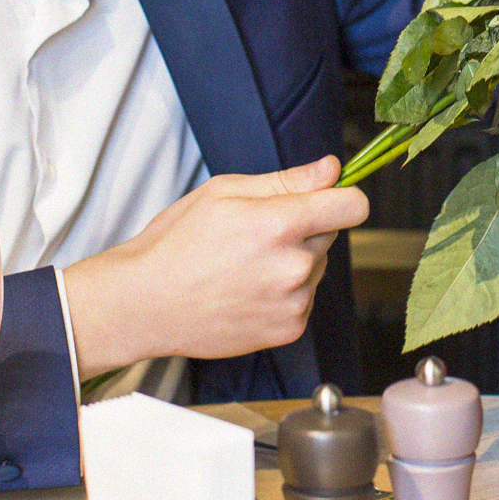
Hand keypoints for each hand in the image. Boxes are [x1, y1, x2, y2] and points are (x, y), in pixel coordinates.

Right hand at [61, 156, 366, 373]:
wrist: (145, 304)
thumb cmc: (175, 244)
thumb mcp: (224, 192)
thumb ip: (287, 181)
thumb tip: (331, 170)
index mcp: (279, 224)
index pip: (353, 206)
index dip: (342, 197)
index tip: (329, 199)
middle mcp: (293, 266)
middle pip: (330, 235)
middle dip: (304, 229)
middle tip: (256, 234)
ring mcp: (293, 302)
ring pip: (315, 268)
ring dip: (294, 263)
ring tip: (245, 266)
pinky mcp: (289, 329)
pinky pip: (304, 299)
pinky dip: (284, 294)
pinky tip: (246, 290)